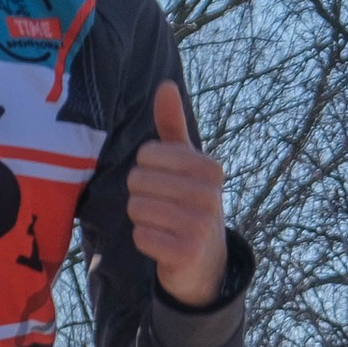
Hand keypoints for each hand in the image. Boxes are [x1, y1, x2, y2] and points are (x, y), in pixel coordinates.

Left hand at [127, 82, 227, 308]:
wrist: (206, 262)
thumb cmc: (189, 203)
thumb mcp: (184, 164)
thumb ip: (172, 125)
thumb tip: (165, 84)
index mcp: (210, 167)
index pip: (147, 154)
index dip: (146, 169)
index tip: (166, 184)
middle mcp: (210, 195)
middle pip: (138, 180)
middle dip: (140, 195)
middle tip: (162, 207)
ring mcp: (201, 226)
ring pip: (137, 208)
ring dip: (141, 218)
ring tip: (162, 225)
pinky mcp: (187, 253)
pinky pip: (141, 236)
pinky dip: (145, 241)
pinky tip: (163, 244)